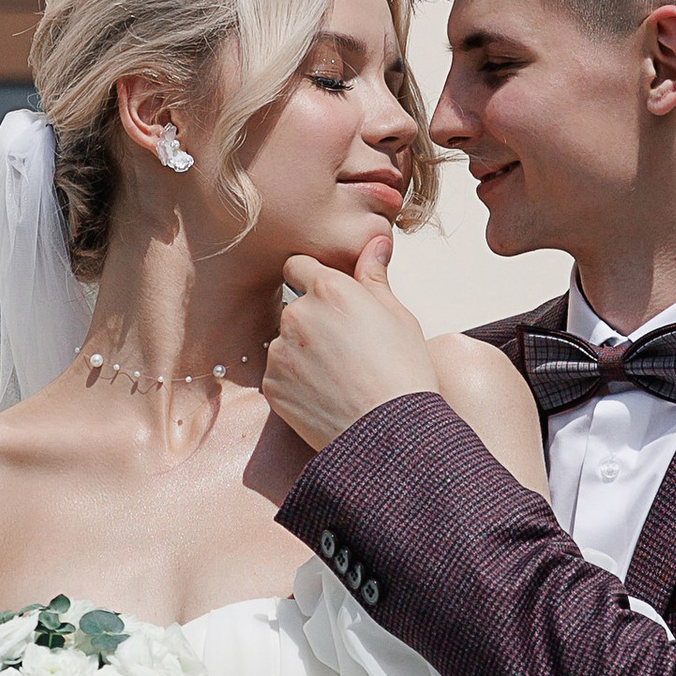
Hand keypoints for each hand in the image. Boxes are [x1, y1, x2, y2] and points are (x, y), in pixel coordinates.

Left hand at [262, 229, 439, 450]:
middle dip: (313, 321)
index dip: (313, 280)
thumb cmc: (403, 373)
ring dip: (302, 352)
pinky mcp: (272, 385)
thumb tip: (376, 240)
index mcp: (330, 290)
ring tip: (338, 377)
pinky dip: (295, 382)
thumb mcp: (398, 317)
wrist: (391, 434)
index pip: (298, 265)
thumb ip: (374, 276)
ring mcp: (281, 351)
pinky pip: (279, 374)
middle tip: (346, 349)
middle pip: (295, 307)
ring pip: (285, 342)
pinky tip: (325, 395)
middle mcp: (298, 314)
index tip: (329, 300)